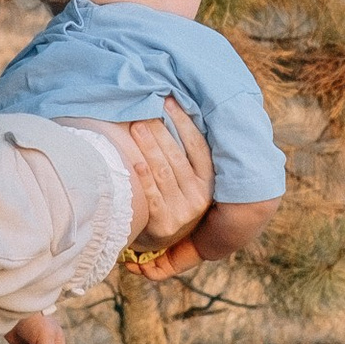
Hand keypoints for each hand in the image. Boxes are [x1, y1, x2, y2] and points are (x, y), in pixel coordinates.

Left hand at [117, 100, 214, 247]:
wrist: (161, 241)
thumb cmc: (172, 198)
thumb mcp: (187, 181)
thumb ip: (184, 154)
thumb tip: (171, 107)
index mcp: (209, 182)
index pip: (198, 147)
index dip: (184, 123)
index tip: (168, 103)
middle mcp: (199, 197)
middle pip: (177, 158)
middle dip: (160, 132)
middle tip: (144, 112)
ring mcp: (182, 212)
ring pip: (163, 172)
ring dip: (149, 147)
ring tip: (136, 127)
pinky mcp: (164, 224)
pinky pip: (152, 195)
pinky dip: (143, 177)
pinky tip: (135, 161)